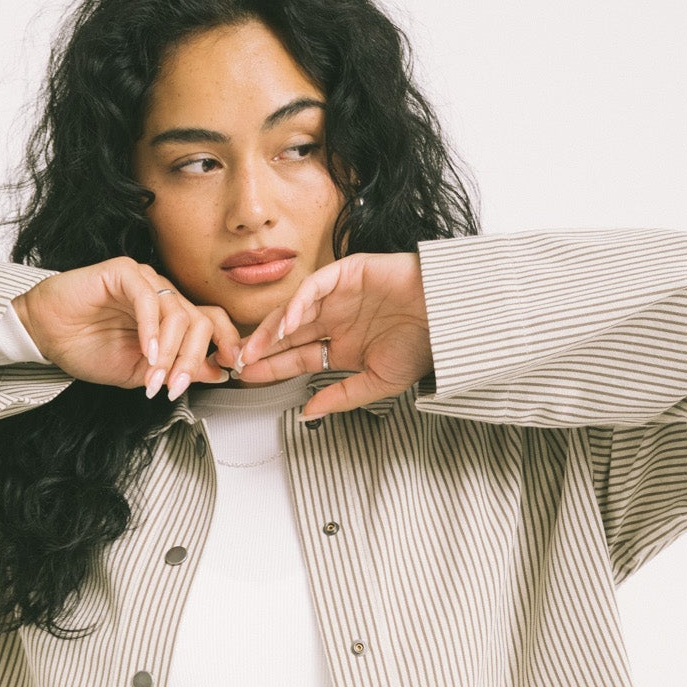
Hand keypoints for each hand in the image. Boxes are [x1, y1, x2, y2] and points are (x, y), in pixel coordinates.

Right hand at [13, 257, 241, 397]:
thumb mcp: (141, 371)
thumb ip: (177, 369)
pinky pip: (148, 297)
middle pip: (199, 321)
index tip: (231, 368)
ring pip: (177, 313)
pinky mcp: (123, 271)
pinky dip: (151, 328)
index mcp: (169, 317)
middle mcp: (162, 295)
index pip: (211, 321)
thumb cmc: (87, 349)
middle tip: (175, 386)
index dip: (225, 342)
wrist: (47, 335)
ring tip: (153, 377)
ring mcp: (144, 281)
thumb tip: (217, 372)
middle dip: (192, 360)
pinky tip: (146, 351)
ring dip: (169, 352)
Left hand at [234, 251, 433, 419]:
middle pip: (288, 333)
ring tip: (254, 349)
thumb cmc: (422, 348)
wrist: (449, 319)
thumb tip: (307, 414)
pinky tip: (287, 324)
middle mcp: (336, 319)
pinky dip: (298, 303)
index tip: (247, 377)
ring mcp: (340, 295)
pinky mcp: (348, 272)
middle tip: (237, 362)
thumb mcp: (377, 384)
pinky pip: (315, 287)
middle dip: (261, 348)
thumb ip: (341, 397)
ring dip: (271, 328)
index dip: (270, 366)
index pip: (296, 356)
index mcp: (342, 345)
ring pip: (294, 310)